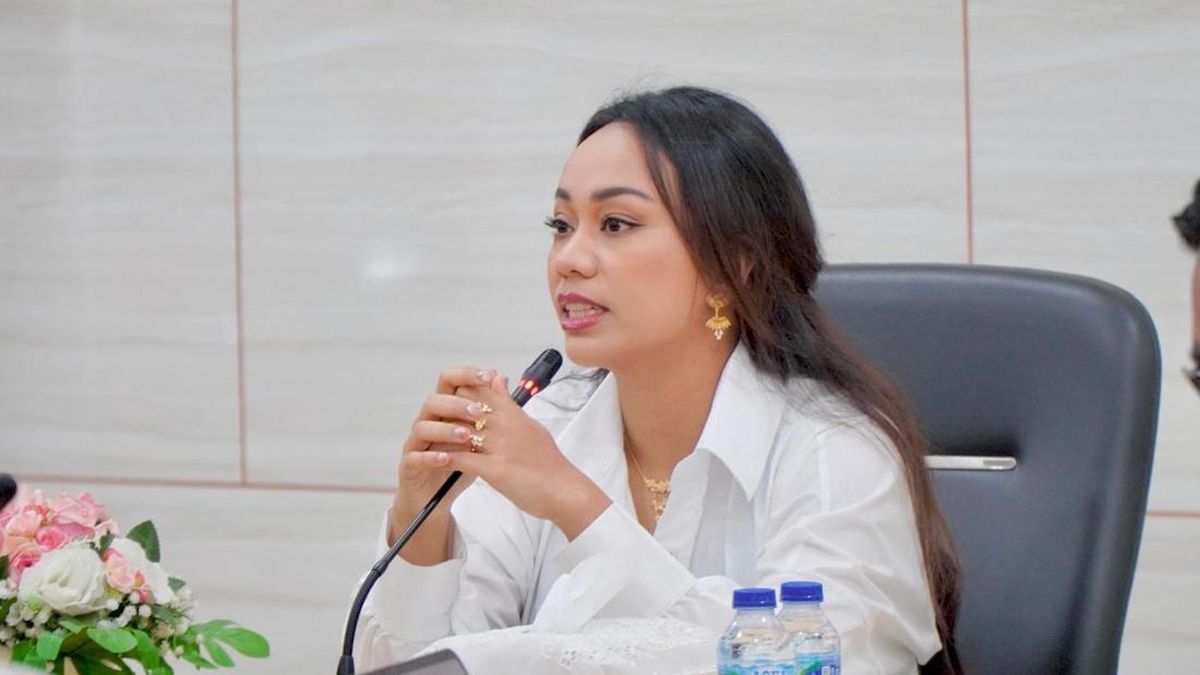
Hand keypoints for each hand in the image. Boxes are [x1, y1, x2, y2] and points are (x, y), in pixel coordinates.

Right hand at [391, 366, 499, 558]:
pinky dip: (431, 457)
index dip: (467, 375)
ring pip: (423, 427)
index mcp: (444, 411)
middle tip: (479, 412)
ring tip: (466, 436)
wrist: (435, 497)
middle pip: (435, 401)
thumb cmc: (459, 463)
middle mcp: (428, 422)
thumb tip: (502, 379)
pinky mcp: (409, 465)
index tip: (488, 375)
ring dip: (446, 429)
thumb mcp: (478, 437)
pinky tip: (447, 458)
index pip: (449, 382)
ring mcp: (416, 443)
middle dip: (457, 404)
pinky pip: (415, 457)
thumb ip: (488, 411)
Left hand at [439, 374, 611, 539]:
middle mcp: (506, 425)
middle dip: (446, 411)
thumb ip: (509, 403)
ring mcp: (500, 446)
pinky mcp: (496, 469)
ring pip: (460, 430)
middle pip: (466, 404)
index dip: (460, 393)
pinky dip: (444, 458)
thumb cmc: (548, 462)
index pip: (480, 388)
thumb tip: (498, 379)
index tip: (450, 402)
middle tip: (434, 421)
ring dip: (441, 435)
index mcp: (514, 414)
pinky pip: (462, 459)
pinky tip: (433, 461)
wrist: (564, 490)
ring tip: (427, 440)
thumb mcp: (529, 425)